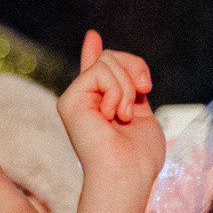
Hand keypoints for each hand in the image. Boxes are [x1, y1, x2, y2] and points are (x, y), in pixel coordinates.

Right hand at [56, 30, 166, 212]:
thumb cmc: (139, 157)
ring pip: (108, 61)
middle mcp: (86, 101)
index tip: (93, 36)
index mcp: (103, 106)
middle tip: (137, 104)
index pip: (96, 71)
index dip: (94, 52)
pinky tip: (112, 115)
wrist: (127, 176)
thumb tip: (128, 72)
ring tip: (124, 117)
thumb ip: (132, 90)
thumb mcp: (143, 115)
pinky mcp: (69, 100)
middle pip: (112, 57)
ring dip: (128, 88)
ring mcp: (76, 99)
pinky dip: (117, 91)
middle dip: (135, 72)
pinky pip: (100, 72)